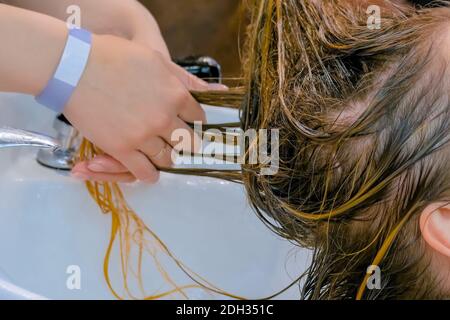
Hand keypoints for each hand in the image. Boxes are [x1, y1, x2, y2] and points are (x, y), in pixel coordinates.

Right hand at [66, 34, 211, 182]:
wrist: (74, 67)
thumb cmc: (113, 57)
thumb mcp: (156, 59)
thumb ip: (186, 80)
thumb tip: (218, 92)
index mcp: (176, 95)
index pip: (198, 118)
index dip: (193, 121)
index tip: (185, 122)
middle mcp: (164, 119)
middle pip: (188, 142)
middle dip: (183, 141)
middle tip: (174, 138)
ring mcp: (143, 136)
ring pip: (168, 159)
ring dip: (166, 157)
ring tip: (159, 151)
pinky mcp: (122, 150)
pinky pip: (145, 173)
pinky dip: (150, 174)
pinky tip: (148, 169)